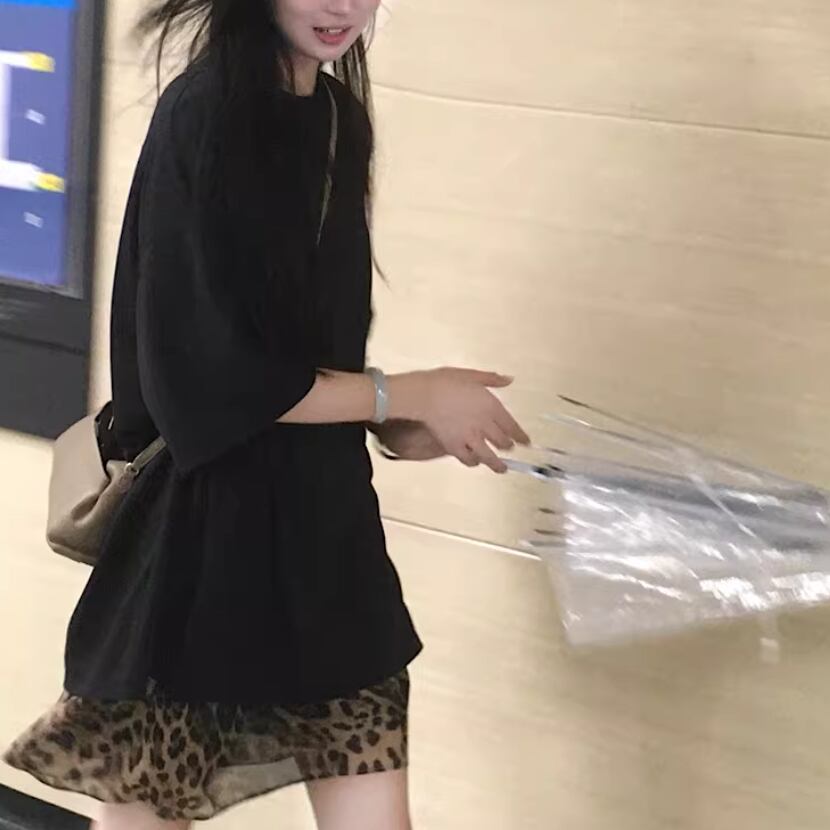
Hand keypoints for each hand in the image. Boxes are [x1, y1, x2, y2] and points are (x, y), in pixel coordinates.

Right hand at [387, 368, 529, 473]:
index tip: (527, 443)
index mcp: (491, 407)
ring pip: (489, 457)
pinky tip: (475, 461)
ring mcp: (470, 438)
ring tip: (502, 469)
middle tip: (510, 449)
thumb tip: (509, 380)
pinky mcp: (455, 447)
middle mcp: (484, 425)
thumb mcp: (472, 375)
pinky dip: (474, 462)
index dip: (521, 437)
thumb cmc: (446, 381)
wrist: (424, 395)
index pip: (512, 426)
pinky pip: (468, 460)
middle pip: (502, 442)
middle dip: (508, 447)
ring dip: (497, 464)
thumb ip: (492, 379)